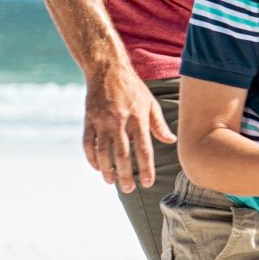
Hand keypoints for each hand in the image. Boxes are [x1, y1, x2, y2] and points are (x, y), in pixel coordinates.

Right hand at [84, 61, 172, 191]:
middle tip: (129, 189)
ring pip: (103, 152)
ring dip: (107, 169)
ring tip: (112, 182)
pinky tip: (97, 168)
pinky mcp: (88, 120)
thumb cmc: (133, 88)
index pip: (143, 149)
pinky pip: (88, 143)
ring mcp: (101, 122)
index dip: (145, 168)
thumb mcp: (151, 103)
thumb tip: (170, 140)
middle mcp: (119, 122)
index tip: (147, 183)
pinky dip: (91, 158)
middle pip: (122, 155)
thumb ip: (159, 124)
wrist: (107, 70)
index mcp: (138, 119)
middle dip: (125, 175)